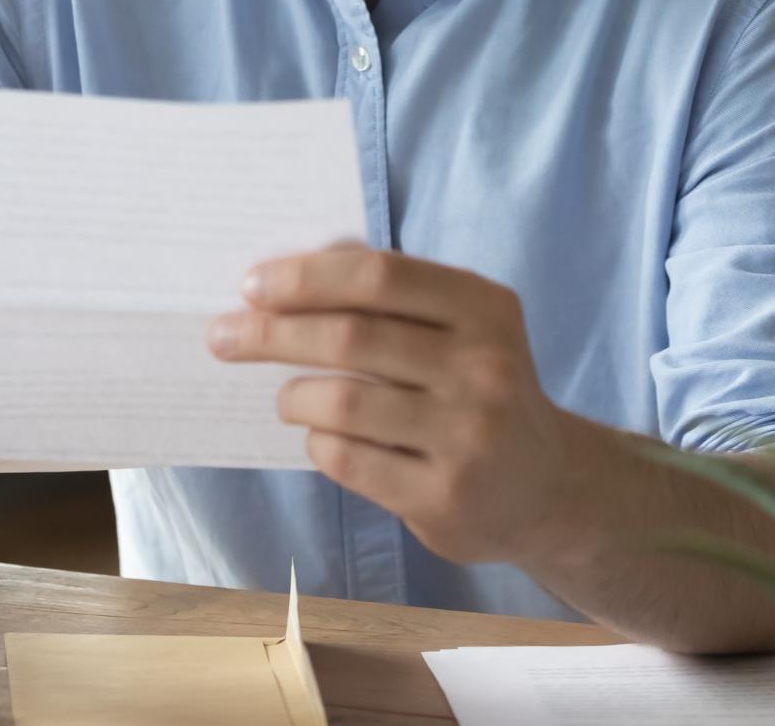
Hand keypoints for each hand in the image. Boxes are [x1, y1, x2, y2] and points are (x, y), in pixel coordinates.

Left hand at [206, 244, 609, 565]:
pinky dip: (318, 442)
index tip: (251, 284)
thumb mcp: (466, 329)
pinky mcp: (444, 497)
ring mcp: (468, 437)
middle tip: (223, 335)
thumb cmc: (481, 391)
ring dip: (292, 395)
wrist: (552, 489)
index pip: (379, 276)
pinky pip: (347, 459)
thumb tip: (288, 277)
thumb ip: (395, 299)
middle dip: (271, 332)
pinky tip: (323, 437)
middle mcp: (484, 368)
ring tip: (286, 397)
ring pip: (340, 403)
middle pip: (350, 337)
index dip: (307, 277)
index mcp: (485, 309)